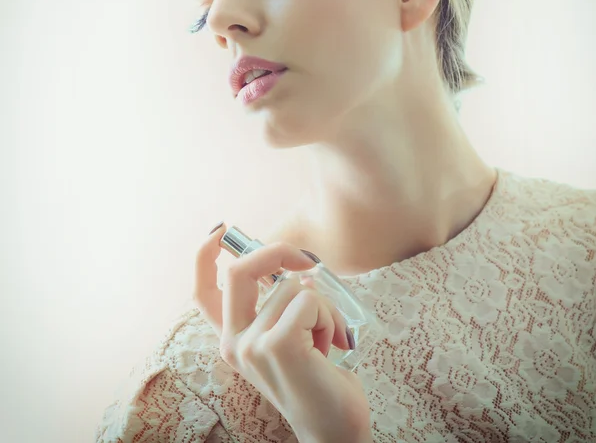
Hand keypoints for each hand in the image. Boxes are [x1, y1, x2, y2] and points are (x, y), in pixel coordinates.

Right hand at [193, 222, 372, 442]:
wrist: (334, 428)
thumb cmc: (316, 377)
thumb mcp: (289, 336)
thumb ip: (279, 305)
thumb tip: (295, 269)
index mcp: (233, 338)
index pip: (203, 293)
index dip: (204, 257)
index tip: (219, 231)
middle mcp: (234, 342)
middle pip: (240, 270)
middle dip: (277, 252)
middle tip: (306, 262)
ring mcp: (252, 344)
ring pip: (293, 286)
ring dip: (322, 306)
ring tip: (324, 339)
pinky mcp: (278, 344)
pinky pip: (310, 299)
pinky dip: (330, 316)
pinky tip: (332, 345)